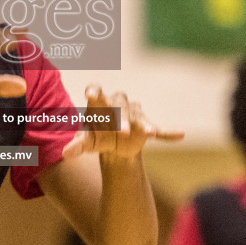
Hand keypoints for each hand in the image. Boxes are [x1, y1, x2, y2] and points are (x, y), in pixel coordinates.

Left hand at [61, 84, 183, 161]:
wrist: (114, 145)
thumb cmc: (97, 136)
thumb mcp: (87, 142)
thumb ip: (76, 146)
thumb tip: (65, 154)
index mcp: (99, 103)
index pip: (96, 90)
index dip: (94, 91)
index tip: (91, 94)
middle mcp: (118, 104)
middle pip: (120, 105)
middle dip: (122, 117)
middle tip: (121, 131)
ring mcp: (134, 114)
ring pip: (138, 115)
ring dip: (143, 124)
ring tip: (148, 132)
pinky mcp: (146, 126)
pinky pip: (159, 129)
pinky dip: (168, 133)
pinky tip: (180, 136)